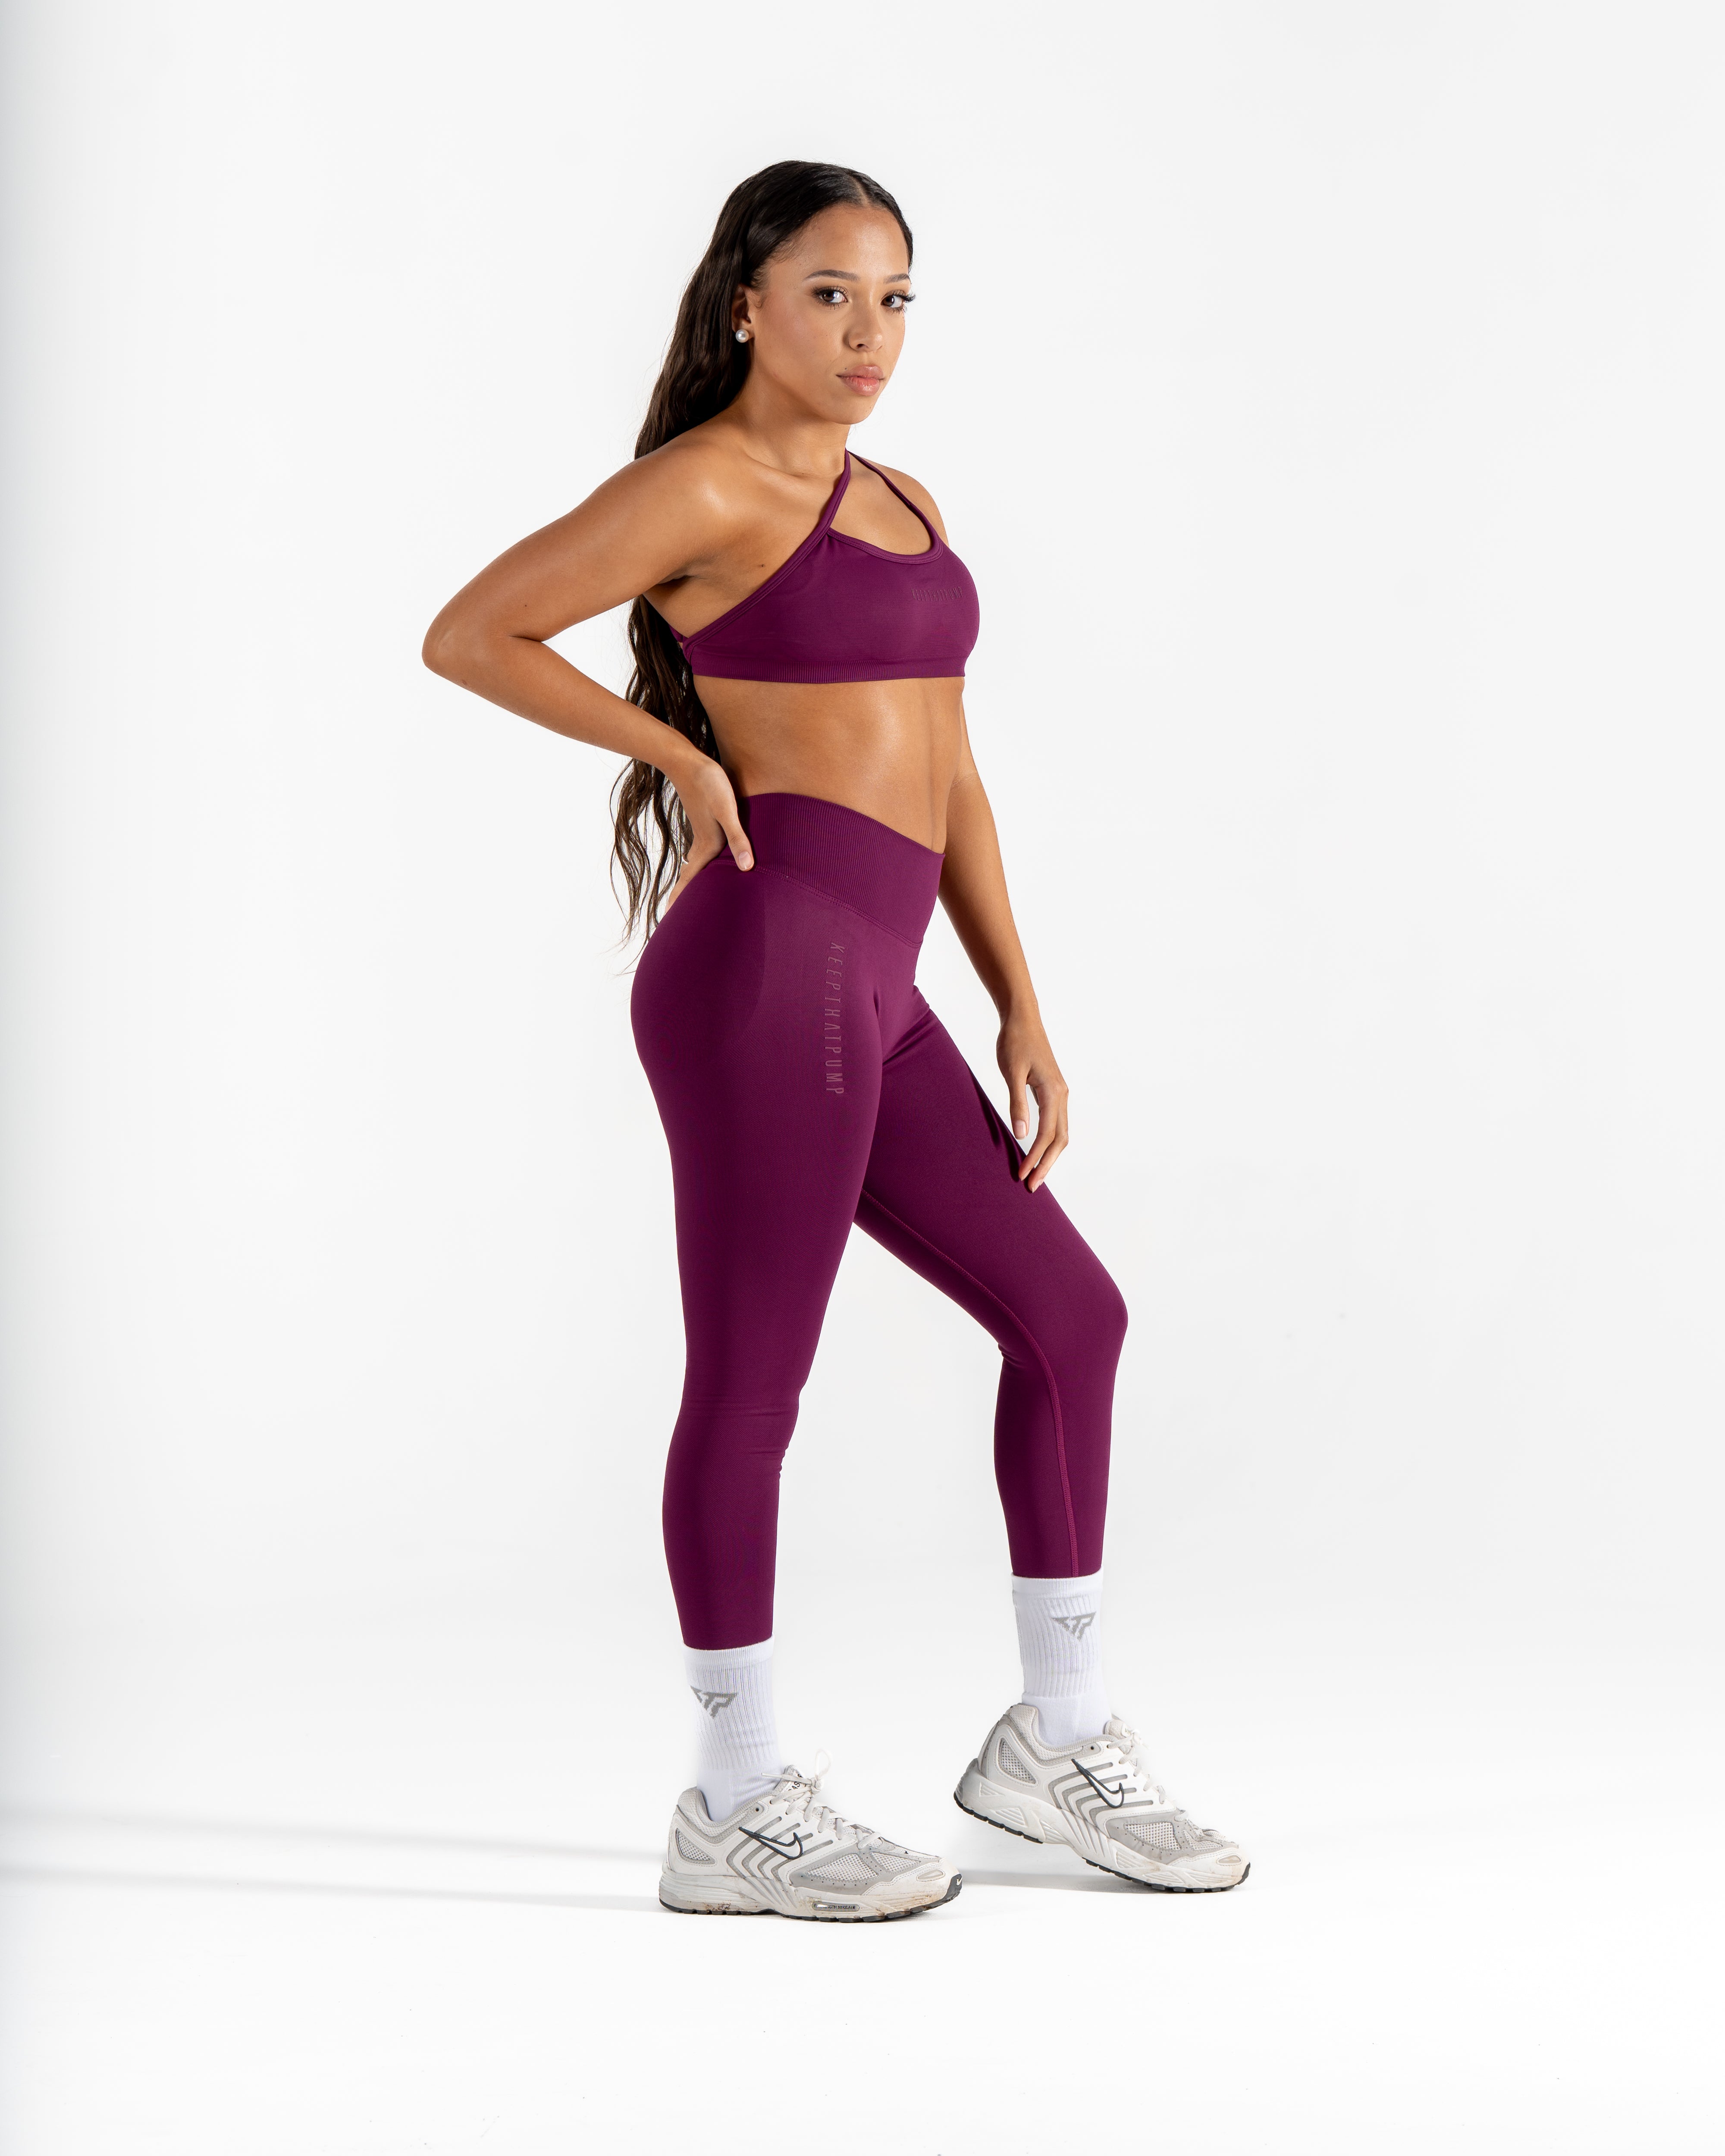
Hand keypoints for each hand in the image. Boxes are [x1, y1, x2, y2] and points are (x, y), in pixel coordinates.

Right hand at [661, 756, 752, 914]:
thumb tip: (746, 868)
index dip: (681, 899)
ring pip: (695, 863)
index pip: (691, 879)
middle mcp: (703, 842)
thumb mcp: (728, 810)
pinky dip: (697, 862)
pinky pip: (699, 850)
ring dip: (690, 879)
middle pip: (691, 875)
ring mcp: (701, 831)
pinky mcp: (704, 821)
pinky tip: (699, 860)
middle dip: (683, 896)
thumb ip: (738, 838)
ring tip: (686, 894)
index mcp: (708, 845)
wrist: (687, 760)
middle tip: (672, 915)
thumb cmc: (709, 784)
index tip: (667, 919)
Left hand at [998, 1015, 1068, 1189]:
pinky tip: (1037, 1150)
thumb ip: (1017, 1103)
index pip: (1047, 1134)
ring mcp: (1059, 1093)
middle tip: (1032, 1186)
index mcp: (1053, 1092)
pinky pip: (1056, 1123)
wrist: (1023, 1019)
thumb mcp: (1012, 1072)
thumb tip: (1021, 1135)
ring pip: (1061, 1133)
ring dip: (1049, 1155)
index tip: (1022, 1175)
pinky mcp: (1053, 1091)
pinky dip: (1049, 1141)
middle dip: (1047, 1164)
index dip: (1035, 1157)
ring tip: (1034, 1174)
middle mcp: (1061, 1095)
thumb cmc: (1015, 1042)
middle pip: (1060, 1140)